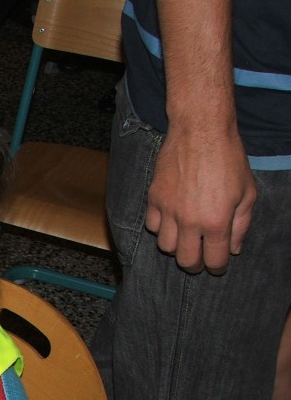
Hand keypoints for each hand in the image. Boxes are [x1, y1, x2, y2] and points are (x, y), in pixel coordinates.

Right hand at [145, 123, 255, 274]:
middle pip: (186, 260)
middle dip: (194, 265)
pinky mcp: (154, 199)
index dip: (217, 268)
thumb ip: (241, 224)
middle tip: (199, 259)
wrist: (201, 132)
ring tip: (185, 237)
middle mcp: (190, 221)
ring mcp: (169, 211)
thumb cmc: (228, 159)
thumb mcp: (247, 192)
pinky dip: (161, 228)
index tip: (217, 266)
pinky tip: (171, 220)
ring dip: (177, 246)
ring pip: (166, 246)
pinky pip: (152, 226)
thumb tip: (233, 248)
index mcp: (217, 221)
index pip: (214, 260)